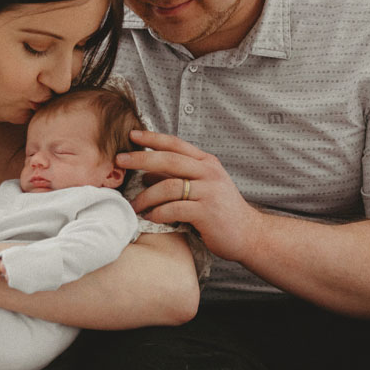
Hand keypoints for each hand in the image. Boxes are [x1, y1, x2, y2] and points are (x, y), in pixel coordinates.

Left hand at [117, 129, 261, 261]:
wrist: (249, 234)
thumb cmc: (221, 212)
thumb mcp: (202, 188)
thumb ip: (177, 178)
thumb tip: (146, 174)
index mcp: (207, 163)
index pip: (176, 144)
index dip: (153, 138)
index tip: (132, 135)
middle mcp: (209, 173)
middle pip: (169, 160)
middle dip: (141, 158)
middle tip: (120, 160)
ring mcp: (209, 192)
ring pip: (168, 186)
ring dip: (146, 196)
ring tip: (133, 205)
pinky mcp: (207, 212)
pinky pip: (174, 209)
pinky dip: (158, 213)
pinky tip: (150, 217)